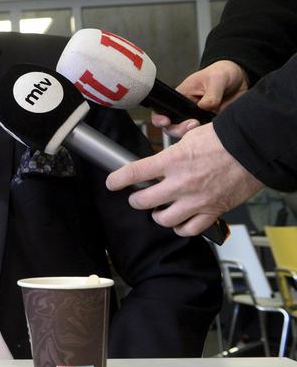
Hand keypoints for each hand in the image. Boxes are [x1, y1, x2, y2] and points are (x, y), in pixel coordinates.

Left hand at [106, 122, 263, 236]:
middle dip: (136, 200)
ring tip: (159, 210)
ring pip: (163, 220)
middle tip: (137, 197)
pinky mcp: (212, 212)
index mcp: (171, 161)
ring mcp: (196, 201)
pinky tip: (179, 221)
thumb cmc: (225, 140)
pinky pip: (188, 229)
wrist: (254, 150)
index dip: (117, 180)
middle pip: (142, 201)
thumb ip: (172, 147)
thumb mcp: (191, 136)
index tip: (112, 182)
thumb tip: (163, 150)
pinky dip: (180, 227)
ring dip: (157, 215)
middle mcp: (180, 183)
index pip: (133, 173)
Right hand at [152, 61, 248, 136]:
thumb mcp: (216, 79)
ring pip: (187, 135)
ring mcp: (198, 119)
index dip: (159, 119)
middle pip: (172, 128)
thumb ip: (211, 94)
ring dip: (193, 134)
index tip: (167, 122)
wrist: (240, 79)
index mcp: (180, 97)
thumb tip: (204, 107)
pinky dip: (207, 136)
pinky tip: (214, 130)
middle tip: (193, 124)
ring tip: (204, 126)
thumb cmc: (221, 73)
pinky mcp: (210, 125)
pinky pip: (204, 135)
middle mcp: (185, 111)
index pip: (162, 111)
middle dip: (178, 130)